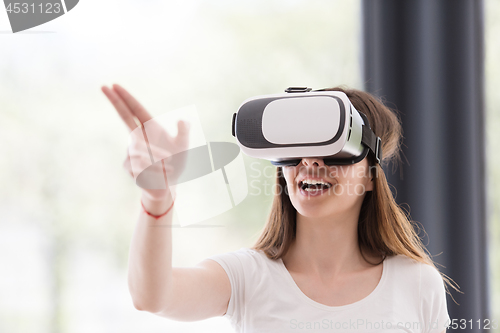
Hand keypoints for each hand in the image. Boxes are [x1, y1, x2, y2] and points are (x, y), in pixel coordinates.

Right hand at [101, 84, 189, 200]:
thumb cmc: (176, 163)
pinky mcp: (128, 166)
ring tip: (169, 166)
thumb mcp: (183, 146)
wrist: (168, 184)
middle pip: (123, 116)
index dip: (125, 98)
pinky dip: (153, 169)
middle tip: (102, 85)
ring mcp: (130, 150)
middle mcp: (137, 136)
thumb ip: (184, 132)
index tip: (114, 85)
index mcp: (150, 128)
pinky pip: (139, 164)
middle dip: (114, 101)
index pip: (135, 109)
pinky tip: (158, 174)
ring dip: (157, 158)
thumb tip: (183, 120)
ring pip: (139, 149)